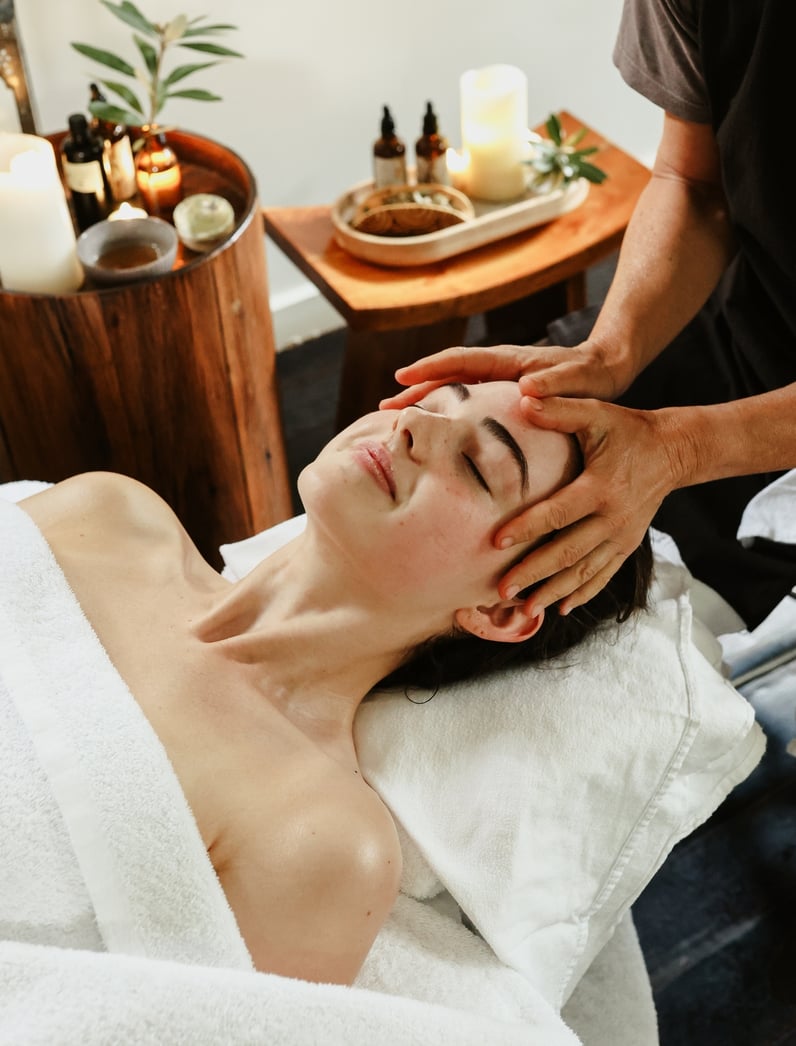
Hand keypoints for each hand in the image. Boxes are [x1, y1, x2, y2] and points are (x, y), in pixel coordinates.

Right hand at [380, 339, 631, 411]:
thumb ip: (555, 384)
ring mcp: (497, 381)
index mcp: (508, 361)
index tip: (402, 378)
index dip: (430, 369)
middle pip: (446, 375)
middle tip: (384, 409)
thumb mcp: (578, 380)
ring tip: (397, 419)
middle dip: (415, 390)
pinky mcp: (502, 395)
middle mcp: (497, 368)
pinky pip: (465, 400)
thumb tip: (525, 388)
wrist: (605, 369)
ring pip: (452, 388)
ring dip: (425, 401)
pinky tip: (435, 430)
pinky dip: (445, 411)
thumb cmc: (591, 375)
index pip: (460, 361)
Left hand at [496, 396, 680, 613]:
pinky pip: (603, 576)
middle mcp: (614, 518)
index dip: (528, 526)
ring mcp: (622, 536)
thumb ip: (560, 409)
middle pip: (569, 552)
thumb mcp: (597, 415)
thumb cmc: (627, 429)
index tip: (497, 540)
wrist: (673, 451)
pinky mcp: (627, 546)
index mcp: (601, 487)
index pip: (559, 512)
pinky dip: (581, 594)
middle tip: (502, 590)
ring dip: (554, 592)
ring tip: (524, 610)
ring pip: (585, 572)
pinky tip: (559, 608)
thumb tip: (523, 397)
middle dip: (534, 573)